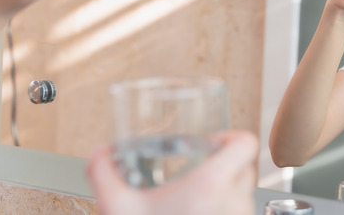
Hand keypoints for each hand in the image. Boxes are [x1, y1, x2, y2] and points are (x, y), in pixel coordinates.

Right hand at [87, 131, 258, 214]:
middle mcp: (233, 202)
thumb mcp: (117, 208)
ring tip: (197, 199)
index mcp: (210, 185)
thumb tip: (98, 153)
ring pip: (244, 193)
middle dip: (224, 164)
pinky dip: (224, 211)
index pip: (246, 143)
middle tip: (200, 170)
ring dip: (226, 191)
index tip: (212, 143)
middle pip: (244, 167)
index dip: (231, 136)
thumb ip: (103, 174)